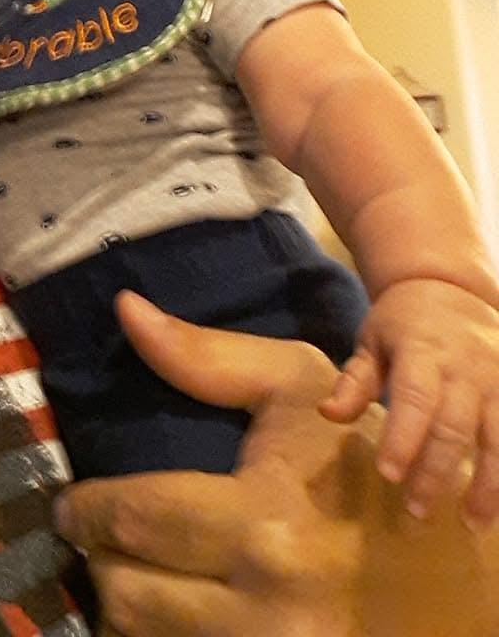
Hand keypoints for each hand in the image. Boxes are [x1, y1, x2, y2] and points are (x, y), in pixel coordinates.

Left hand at [53, 291, 498, 635]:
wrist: (462, 571)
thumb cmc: (368, 463)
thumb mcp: (298, 387)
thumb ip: (205, 355)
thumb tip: (125, 308)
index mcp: (264, 523)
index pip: (132, 519)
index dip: (85, 510)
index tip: (70, 505)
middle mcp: (267, 607)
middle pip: (126, 595)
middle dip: (100, 560)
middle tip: (96, 537)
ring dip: (125, 605)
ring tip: (131, 571)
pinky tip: (173, 605)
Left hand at [319, 277, 498, 525]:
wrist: (453, 287)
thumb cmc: (403, 322)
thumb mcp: (372, 340)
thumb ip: (354, 380)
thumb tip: (327, 414)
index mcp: (423, 349)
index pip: (414, 397)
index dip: (403, 437)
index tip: (388, 474)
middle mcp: (467, 366)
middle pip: (455, 425)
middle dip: (436, 471)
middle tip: (417, 511)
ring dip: (490, 484)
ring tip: (473, 523)